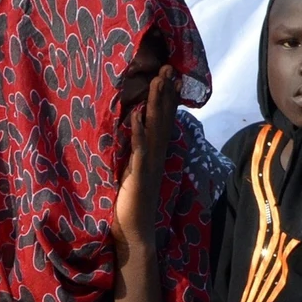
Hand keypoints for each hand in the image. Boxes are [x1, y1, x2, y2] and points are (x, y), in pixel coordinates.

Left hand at [112, 67, 176, 265]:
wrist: (134, 233)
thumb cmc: (130, 205)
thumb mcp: (133, 173)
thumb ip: (137, 154)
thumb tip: (135, 132)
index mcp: (154, 155)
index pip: (163, 121)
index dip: (167, 99)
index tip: (171, 76)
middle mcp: (155, 156)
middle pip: (163, 119)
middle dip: (165, 93)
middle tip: (170, 68)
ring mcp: (148, 165)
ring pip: (154, 129)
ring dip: (157, 105)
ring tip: (158, 82)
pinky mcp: (138, 176)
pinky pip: (139, 150)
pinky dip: (139, 133)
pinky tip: (138, 117)